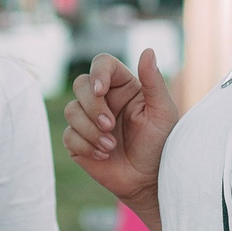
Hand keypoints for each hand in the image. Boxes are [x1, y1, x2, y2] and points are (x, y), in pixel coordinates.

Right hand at [63, 49, 176, 210]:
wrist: (149, 179)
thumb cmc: (161, 144)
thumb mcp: (162, 112)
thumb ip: (154, 81)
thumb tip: (147, 50)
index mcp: (123, 86)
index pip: (102, 64)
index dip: (97, 73)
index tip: (101, 91)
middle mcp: (103, 99)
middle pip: (81, 84)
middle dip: (93, 107)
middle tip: (109, 126)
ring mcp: (88, 119)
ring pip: (71, 110)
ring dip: (90, 130)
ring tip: (111, 146)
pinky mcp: (77, 141)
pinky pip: (68, 136)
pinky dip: (85, 146)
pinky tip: (103, 155)